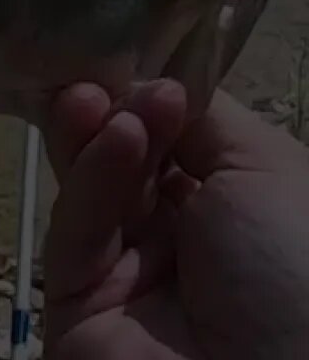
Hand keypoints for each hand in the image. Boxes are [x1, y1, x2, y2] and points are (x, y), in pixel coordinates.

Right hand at [43, 80, 308, 359]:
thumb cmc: (298, 268)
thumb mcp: (269, 171)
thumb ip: (206, 120)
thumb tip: (155, 79)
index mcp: (235, 209)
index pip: (177, 141)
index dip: (156, 98)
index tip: (147, 64)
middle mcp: (180, 238)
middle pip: (128, 158)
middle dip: (117, 110)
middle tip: (105, 75)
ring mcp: (126, 269)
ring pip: (93, 188)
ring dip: (93, 136)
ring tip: (89, 95)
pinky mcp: (75, 298)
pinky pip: (77, 230)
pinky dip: (91, 179)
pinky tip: (115, 137)